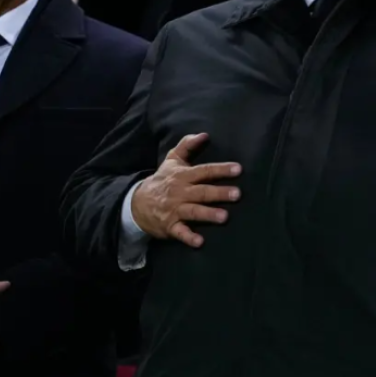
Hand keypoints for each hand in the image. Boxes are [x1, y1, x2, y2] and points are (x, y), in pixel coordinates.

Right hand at [131, 133, 240, 247]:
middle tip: (237, 194)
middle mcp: (180, 192)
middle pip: (202, 192)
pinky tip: (199, 242)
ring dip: (208, 214)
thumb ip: (187, 146)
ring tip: (224, 217)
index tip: (238, 169)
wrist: (137, 203)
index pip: (204, 171)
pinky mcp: (170, 226)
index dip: (221, 170)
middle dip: (219, 193)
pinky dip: (189, 237)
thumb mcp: (172, 160)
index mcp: (183, 176)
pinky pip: (180, 232)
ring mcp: (174, 210)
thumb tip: (204, 134)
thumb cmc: (162, 180)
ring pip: (193, 211)